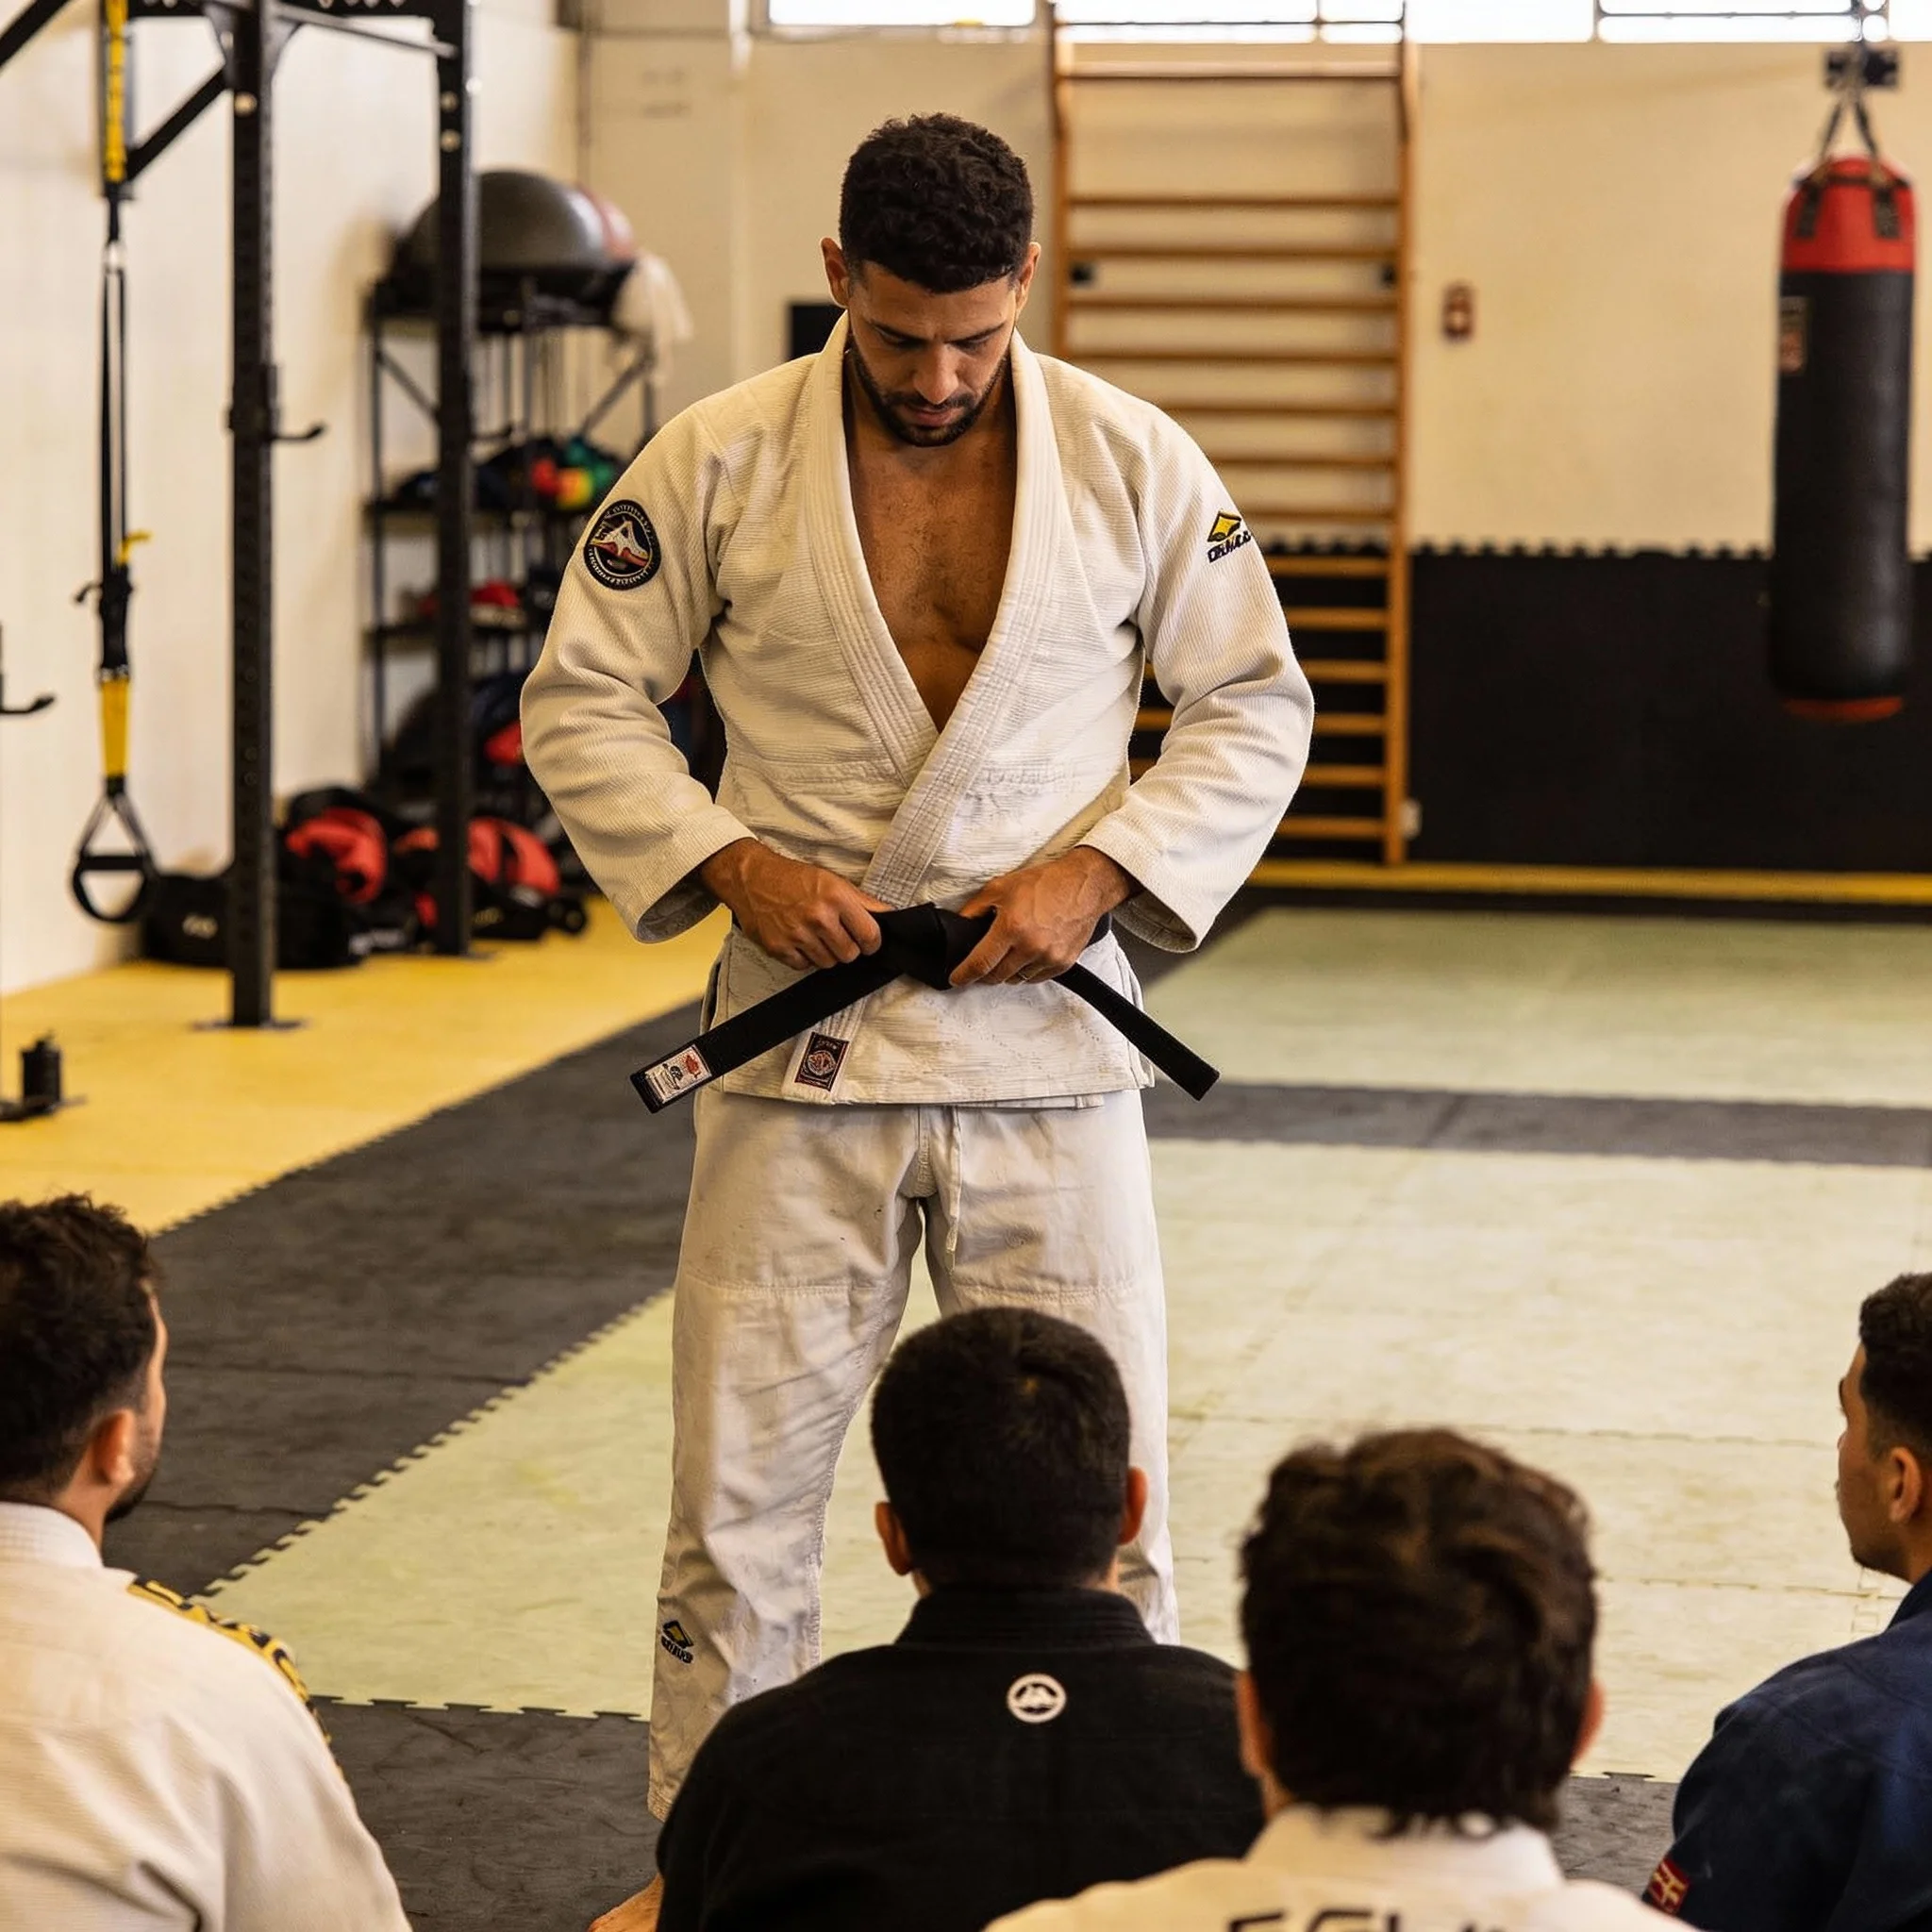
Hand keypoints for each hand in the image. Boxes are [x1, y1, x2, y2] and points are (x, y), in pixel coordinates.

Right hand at [698, 839, 889, 971]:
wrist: (752, 877)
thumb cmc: (793, 878)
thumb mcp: (833, 881)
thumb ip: (862, 902)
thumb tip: (889, 916)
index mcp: (836, 897)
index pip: (869, 936)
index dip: (871, 942)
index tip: (866, 941)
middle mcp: (818, 917)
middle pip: (849, 955)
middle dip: (847, 948)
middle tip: (836, 935)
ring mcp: (797, 934)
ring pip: (828, 963)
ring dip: (826, 953)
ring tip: (815, 935)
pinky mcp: (779, 948)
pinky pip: (804, 966)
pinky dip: (804, 957)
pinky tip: (799, 939)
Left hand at [951, 848, 1134, 988]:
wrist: (1083, 885)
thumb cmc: (1045, 883)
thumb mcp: (1001, 887)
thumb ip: (975, 908)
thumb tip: (959, 923)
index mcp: (1011, 927)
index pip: (980, 962)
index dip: (964, 974)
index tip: (956, 979)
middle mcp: (1030, 946)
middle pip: (997, 976)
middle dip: (984, 974)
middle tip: (981, 965)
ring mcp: (1048, 957)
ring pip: (1016, 979)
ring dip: (1007, 972)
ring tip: (1008, 954)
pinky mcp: (1063, 963)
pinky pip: (1036, 977)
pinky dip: (1026, 971)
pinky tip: (1026, 955)